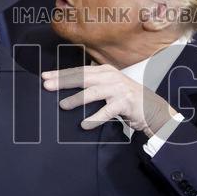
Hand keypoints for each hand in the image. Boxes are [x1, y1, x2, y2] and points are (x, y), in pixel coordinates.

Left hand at [42, 64, 177, 137]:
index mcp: (104, 71)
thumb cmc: (126, 98)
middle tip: (47, 86)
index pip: (79, 71)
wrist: (152, 108)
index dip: (61, 74)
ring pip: (93, 92)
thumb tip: (65, 86)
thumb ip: (92, 84)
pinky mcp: (125, 103)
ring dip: (77, 99)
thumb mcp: (109, 86)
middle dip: (63, 81)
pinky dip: (95, 118)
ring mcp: (119, 89)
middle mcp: (111, 77)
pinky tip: (84, 124)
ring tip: (63, 105)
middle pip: (83, 78)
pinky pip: (107, 111)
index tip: (44, 77)